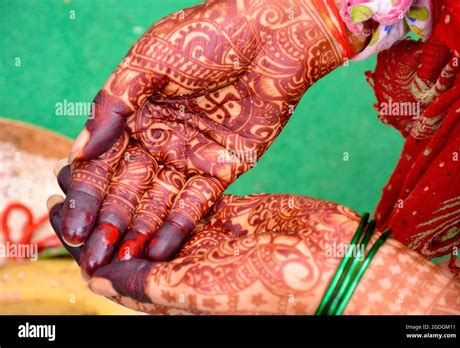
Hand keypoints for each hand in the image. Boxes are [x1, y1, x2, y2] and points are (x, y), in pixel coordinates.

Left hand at [49, 192, 459, 314]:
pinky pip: (190, 193)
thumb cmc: (264, 287)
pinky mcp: (229, 211)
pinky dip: (168, 176)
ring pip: (159, 208)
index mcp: (173, 288)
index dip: (89, 242)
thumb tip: (94, 275)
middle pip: (134, 232)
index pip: (118, 267)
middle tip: (74, 176)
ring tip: (104, 158)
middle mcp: (187, 262)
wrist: (326, 263)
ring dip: (131, 186)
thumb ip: (144, 284)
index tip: (61, 215)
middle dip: (104, 206)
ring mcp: (209, 236)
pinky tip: (149, 155)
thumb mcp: (195, 291)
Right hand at [57, 0, 353, 272]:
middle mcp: (160, 140)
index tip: (76, 228)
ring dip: (143, 231)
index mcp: (136, 115)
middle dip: (112, 223)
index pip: (104, 163)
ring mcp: (191, 155)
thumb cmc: (205, 38)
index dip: (89, 197)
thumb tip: (79, 150)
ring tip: (124, 262)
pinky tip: (161, 250)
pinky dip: (181, 225)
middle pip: (131, 188)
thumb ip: (114, 105)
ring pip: (161, 201)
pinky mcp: (223, 167)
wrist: (268, 39)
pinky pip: (199, 201)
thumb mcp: (148, 61)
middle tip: (96, 257)